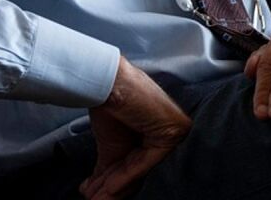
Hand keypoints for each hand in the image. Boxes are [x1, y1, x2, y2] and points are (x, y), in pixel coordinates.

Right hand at [81, 57, 190, 199]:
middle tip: (95, 198)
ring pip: (142, 168)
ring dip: (118, 186)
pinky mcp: (174, 131)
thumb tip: (97, 191)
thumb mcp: (111, 146)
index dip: (115, 183)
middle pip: (139, 170)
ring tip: (98, 197)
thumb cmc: (110, 105)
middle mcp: (169, 133)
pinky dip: (127, 174)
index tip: (96, 193)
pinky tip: (110, 186)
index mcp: (157, 135)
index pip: (138, 166)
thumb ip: (111, 169)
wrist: (107, 82)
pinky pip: (148, 160)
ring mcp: (174, 130)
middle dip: (114, 187)